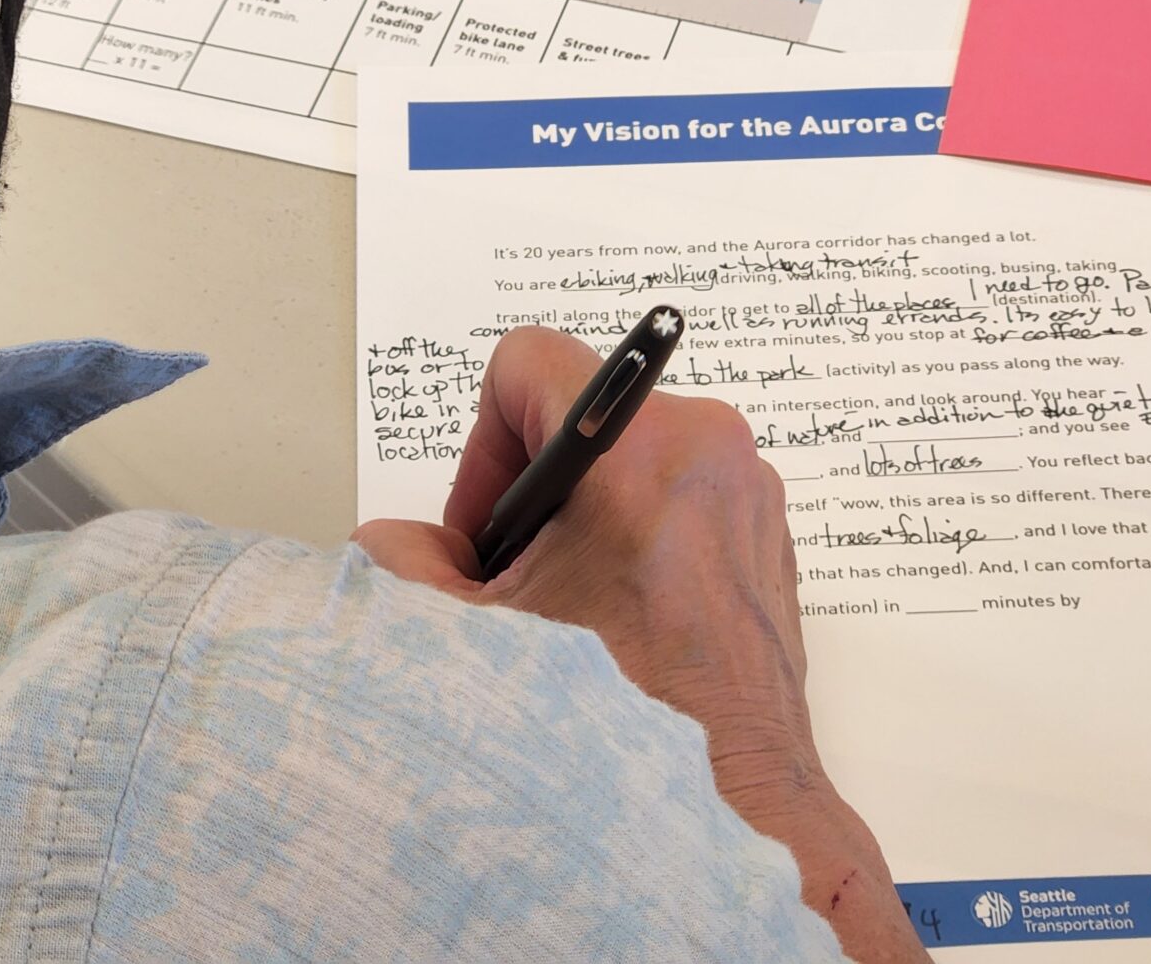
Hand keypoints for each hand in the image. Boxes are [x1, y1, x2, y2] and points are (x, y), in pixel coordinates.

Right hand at [355, 327, 927, 961]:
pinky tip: (628, 611)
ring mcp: (745, 482)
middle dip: (534, 491)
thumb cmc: (624, 714)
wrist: (729, 790)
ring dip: (590, 513)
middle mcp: (702, 444)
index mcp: (631, 450)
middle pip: (579, 414)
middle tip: (523, 574)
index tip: (491, 520)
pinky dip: (645, 530)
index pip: (528, 361)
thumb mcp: (486, 636)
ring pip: (632, 451)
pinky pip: (683, 486)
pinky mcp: (767, 521)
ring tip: (578, 602)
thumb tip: (383, 544)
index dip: (486, 441)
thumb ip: (410, 572)